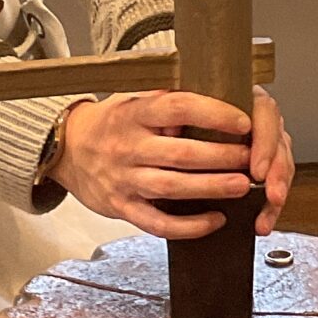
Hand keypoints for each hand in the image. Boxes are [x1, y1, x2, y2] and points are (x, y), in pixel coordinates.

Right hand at [55, 88, 295, 240]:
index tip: (243, 121)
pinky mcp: (122, 207)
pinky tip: (215, 220)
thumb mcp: (134, 99)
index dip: (213, 114)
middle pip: (181, 154)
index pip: (178, 109)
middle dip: (222, 157)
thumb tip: (217, 91)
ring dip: (211, 188)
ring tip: (242, 186)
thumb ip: (168, 99)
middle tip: (251, 157)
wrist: (66, 149)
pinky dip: (189, 226)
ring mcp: (124, 180)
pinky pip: (157, 223)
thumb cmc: (112, 122)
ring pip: (172, 188)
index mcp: (134, 113)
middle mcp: (128, 146)